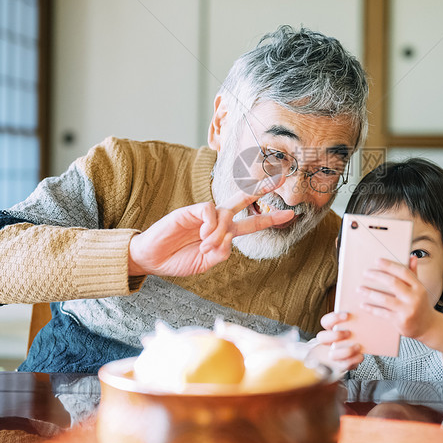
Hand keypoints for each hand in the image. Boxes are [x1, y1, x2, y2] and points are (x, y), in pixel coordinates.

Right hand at [127, 175, 293, 276]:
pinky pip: (209, 211)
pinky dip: (210, 224)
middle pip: (243, 201)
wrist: (151, 259)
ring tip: (206, 245)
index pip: (252, 223)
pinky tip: (201, 235)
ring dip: (220, 232)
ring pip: (225, 213)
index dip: (271, 219)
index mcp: (224, 233)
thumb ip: (221, 254)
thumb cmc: (178, 260)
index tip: (291, 214)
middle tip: (280, 178)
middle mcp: (218, 220)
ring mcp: (204, 214)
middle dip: (261, 189)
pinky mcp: (190, 210)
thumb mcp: (205, 264)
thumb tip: (228, 240)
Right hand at [310, 311, 363, 371]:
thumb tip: (364, 308)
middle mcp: (329, 342)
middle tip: (349, 332)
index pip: (325, 322)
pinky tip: (361, 355)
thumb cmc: (354, 336)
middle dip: (335, 335)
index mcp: (330, 330)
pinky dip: (353, 360)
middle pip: (321, 338)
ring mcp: (333, 354)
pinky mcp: (341, 365)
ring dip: (346, 351)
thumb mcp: (352, 327)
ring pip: (332, 355)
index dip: (334, 318)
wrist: (354, 353)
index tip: (347, 315)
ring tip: (357, 346)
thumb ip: (354, 321)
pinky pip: (344, 365)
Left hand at [359, 257, 436, 339]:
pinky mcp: (400, 322)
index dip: (390, 265)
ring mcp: (407, 310)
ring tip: (360, 289)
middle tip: (366, 273)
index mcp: (419, 287)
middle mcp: (414, 298)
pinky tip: (363, 305)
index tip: (377, 261)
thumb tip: (411, 257)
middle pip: (393, 283)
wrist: (428, 327)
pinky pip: (382, 313)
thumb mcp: (419, 289)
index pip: (403, 272)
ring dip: (370, 293)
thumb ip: (413, 274)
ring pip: (385, 299)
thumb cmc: (420, 304)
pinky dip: (371, 309)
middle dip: (377, 276)